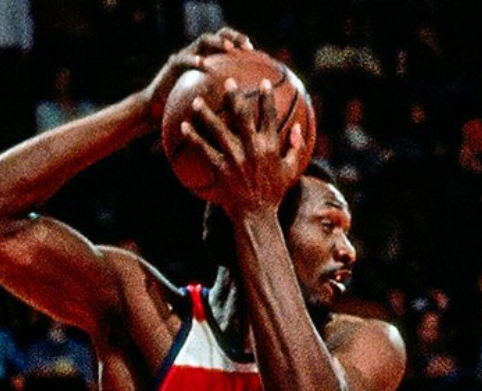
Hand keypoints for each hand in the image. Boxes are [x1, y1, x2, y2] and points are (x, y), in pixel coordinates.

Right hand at [140, 28, 252, 124]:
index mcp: (208, 60)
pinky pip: (184, 59)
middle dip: (234, 37)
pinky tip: (204, 65)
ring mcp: (185, 57)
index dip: (240, 42)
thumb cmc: (184, 111)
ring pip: (203, 41)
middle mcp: (198, 54)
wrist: (155, 112)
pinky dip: (194, 60)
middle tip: (247, 47)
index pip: (227, 43)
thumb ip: (222, 98)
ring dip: (218, 43)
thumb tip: (245, 109)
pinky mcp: (172, 65)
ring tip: (229, 49)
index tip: (254, 50)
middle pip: (219, 35)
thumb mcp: (207, 103)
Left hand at [182, 77, 308, 212]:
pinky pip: (205, 150)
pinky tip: (183, 126)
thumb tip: (298, 128)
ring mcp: (236, 159)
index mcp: (270, 147)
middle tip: (226, 81)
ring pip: (219, 130)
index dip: (267, 97)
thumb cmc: (274, 194)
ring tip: (197, 101)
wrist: (256, 217)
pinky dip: (193, 137)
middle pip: (242, 116)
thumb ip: (296, 148)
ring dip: (207, 113)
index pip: (270, 116)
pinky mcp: (221, 170)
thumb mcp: (291, 172)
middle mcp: (253, 149)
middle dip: (234, 96)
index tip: (263, 81)